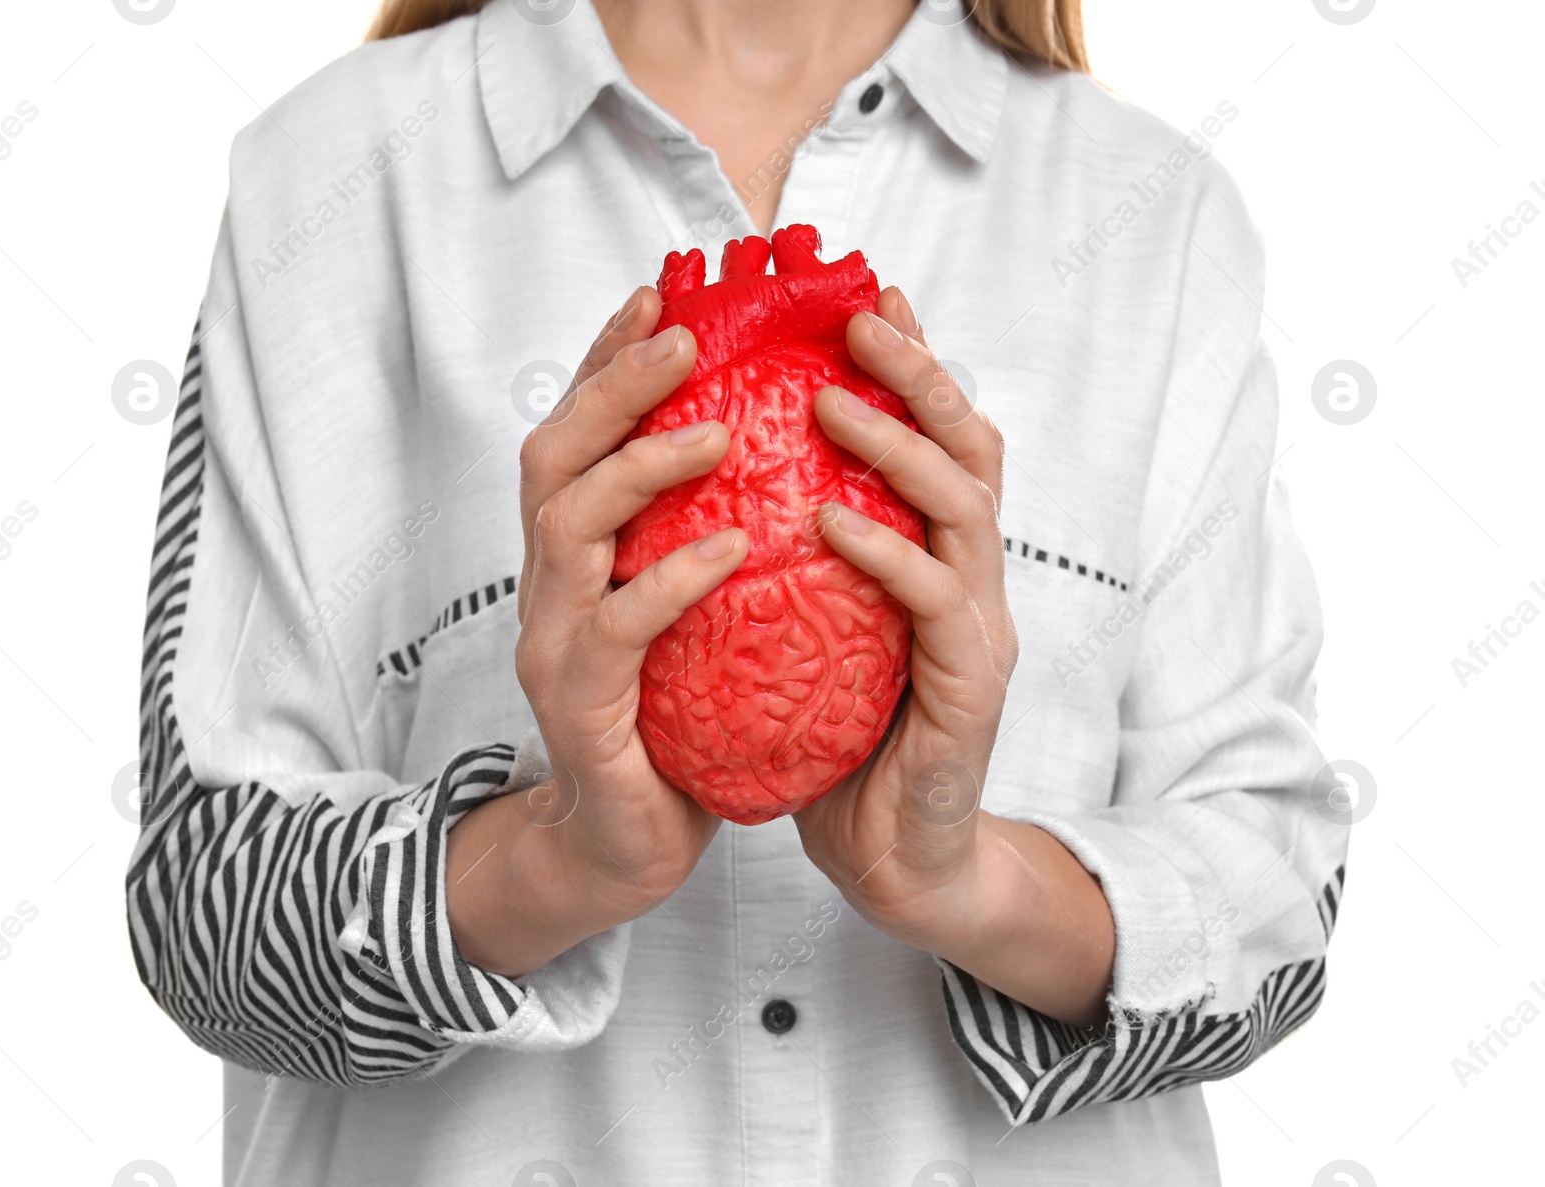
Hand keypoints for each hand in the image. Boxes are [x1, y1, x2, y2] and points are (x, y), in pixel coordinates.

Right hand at [446, 286, 747, 975]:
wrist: (624, 846)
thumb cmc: (671, 723)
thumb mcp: (686, 618)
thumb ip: (699, 544)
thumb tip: (772, 462)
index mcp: (576, 560)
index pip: (580, 438)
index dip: (610, 363)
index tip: (660, 295)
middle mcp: (549, 588)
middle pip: (555, 457)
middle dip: (615, 384)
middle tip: (683, 330)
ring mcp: (553, 645)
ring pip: (569, 526)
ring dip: (640, 465)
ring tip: (713, 429)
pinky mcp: (580, 706)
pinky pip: (617, 628)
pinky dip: (670, 577)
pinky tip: (727, 548)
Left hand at [792, 290, 1113, 1027]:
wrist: (891, 859)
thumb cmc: (846, 741)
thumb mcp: (821, 630)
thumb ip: (802, 565)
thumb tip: (729, 491)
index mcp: (939, 559)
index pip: (935, 441)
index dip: (910, 367)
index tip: (863, 298)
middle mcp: (972, 579)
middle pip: (970, 448)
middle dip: (920, 372)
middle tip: (864, 313)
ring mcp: (981, 629)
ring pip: (963, 508)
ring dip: (899, 445)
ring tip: (835, 400)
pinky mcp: (971, 687)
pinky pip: (934, 603)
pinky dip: (886, 552)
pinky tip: (834, 522)